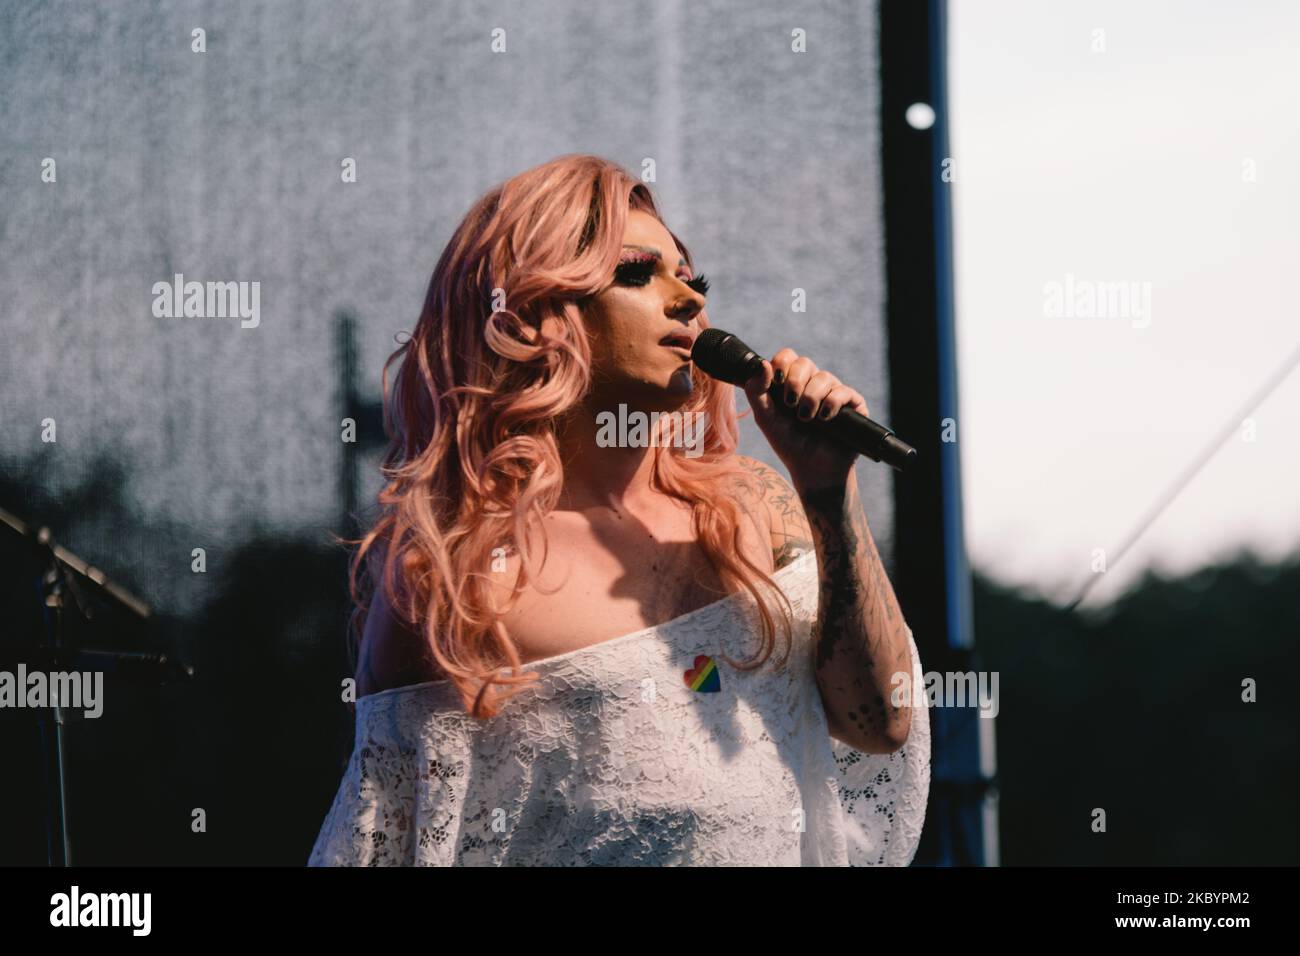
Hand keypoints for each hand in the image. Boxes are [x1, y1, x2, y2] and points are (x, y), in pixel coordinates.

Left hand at [741, 347, 869, 493]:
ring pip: (824, 377)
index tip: (776, 381)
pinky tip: (825, 418)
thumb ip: (756, 391)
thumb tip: (762, 364)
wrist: (812, 470)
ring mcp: (833, 393)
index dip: (781, 363)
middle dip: (795, 381)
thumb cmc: (788, 443)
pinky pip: (843, 391)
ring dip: (811, 398)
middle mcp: (813, 384)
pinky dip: (832, 402)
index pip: (788, 357)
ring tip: (806, 419)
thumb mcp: (765, 417)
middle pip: (805, 362)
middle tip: (790, 403)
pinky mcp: (853, 405)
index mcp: (791, 383)